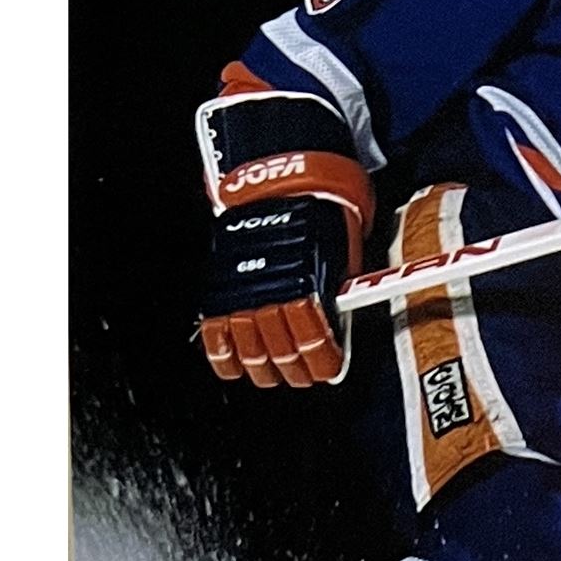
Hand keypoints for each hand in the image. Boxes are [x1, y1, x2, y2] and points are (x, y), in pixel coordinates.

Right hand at [198, 196, 355, 388]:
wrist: (283, 184)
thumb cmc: (321, 211)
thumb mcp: (344, 251)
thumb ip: (339, 290)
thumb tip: (342, 317)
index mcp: (310, 285)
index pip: (314, 338)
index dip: (321, 360)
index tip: (327, 370)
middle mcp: (275, 292)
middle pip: (282, 350)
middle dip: (293, 369)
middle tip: (299, 376)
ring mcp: (244, 292)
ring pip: (250, 348)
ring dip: (261, 368)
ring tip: (269, 375)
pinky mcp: (221, 287)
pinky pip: (216, 332)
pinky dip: (222, 354)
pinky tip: (232, 367)